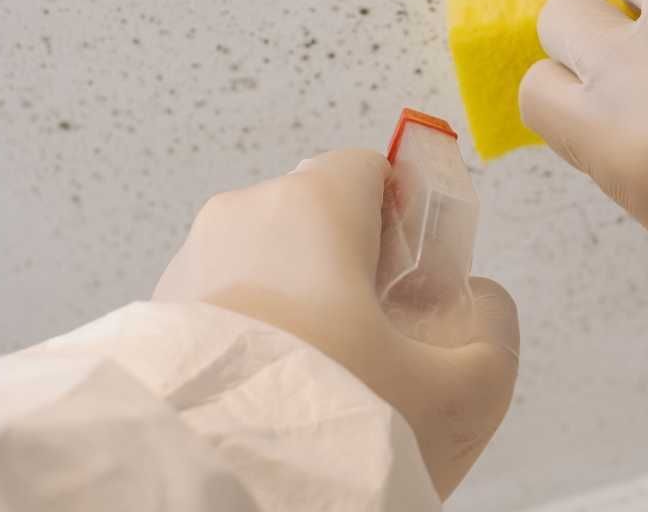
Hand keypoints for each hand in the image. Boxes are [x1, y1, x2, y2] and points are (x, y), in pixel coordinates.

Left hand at [153, 149, 518, 498]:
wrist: (214, 494)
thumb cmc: (334, 425)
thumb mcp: (463, 391)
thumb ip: (494, 330)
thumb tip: (484, 303)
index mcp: (311, 207)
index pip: (369, 169)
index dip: (404, 221)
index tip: (414, 282)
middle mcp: (241, 217)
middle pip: (317, 219)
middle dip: (352, 271)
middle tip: (377, 345)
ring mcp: (188, 265)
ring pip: (268, 263)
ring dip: (300, 308)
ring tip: (322, 382)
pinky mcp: (154, 317)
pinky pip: (224, 305)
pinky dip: (254, 338)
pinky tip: (272, 399)